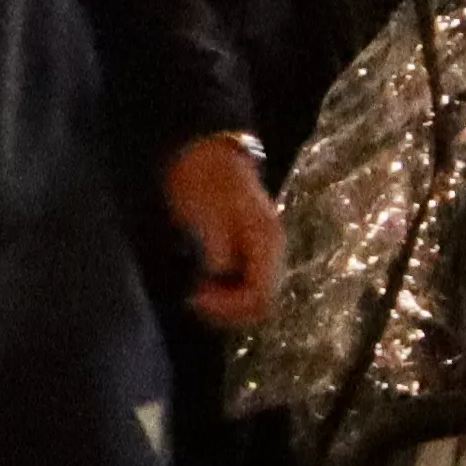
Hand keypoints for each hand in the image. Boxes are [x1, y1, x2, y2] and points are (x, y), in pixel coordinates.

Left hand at [160, 132, 276, 332]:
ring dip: (228, 305)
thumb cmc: (205, 181)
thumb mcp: (209, 212)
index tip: (194, 297)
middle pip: (263, 302)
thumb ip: (218, 246)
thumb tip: (220, 275)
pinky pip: (248, 285)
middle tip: (193, 299)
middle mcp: (272, 251)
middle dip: (229, 310)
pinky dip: (227, 293)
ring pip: (257, 297)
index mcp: (266, 241)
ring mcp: (263, 252)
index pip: (261, 295)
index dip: (230, 307)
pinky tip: (204, 284)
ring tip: (197, 294)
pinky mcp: (251, 251)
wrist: (207, 155)